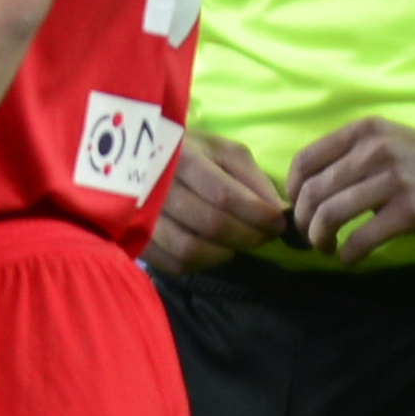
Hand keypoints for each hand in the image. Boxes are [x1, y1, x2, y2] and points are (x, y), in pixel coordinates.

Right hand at [141, 128, 285, 273]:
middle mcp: (159, 188)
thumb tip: (277, 211)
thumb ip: (253, 179)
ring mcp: (143, 216)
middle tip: (265, 235)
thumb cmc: (190, 152)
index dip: (258, 215)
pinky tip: (213, 250)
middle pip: (211, 224)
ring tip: (238, 242)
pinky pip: (173, 263)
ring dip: (225, 252)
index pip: (226, 196)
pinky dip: (202, 263)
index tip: (279, 222)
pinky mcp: (137, 239)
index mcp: (184, 158)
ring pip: (190, 249)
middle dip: (248, 235)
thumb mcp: (224, 152)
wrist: (136, 157)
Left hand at [287, 114, 414, 261]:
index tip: (298, 209)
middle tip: (312, 237)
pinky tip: (350, 259)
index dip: (292, 192)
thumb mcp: (388, 142)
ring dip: (320, 239)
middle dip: (304, 222)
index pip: (305, 161)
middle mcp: (374, 151)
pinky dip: (347, 254)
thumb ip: (351, 158)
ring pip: (330, 215)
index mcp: (363, 133)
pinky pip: (361, 238)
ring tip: (327, 248)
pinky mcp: (409, 210)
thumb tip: (309, 193)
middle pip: (312, 192)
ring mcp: (393, 180)